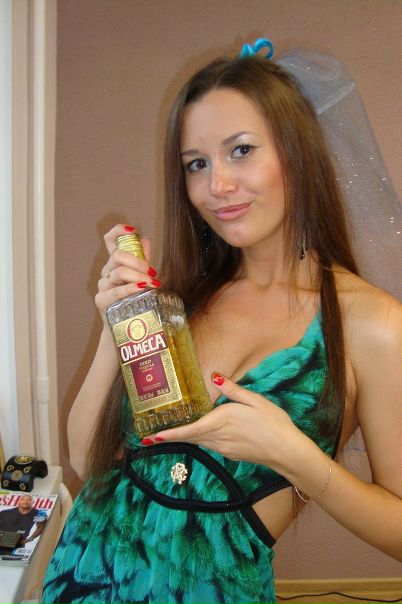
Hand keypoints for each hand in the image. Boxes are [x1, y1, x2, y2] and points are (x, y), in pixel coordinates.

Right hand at [95, 224, 159, 324]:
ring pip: (119, 272)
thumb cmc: (135, 301)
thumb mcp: (141, 278)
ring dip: (138, 276)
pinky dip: (130, 288)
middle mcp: (107, 271)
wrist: (127, 329)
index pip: (110, 241)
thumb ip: (143, 260)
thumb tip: (145, 239)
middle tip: (152, 272)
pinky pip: (116, 291)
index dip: (118, 231)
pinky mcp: (101, 300)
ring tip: (153, 284)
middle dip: (137, 261)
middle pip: (117, 255)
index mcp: (115, 263)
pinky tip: (141, 288)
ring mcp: (103, 286)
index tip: (132, 229)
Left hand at [146, 373, 301, 471]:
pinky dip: (201, 439)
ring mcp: (224, 449)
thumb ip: (232, 390)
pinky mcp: (230, 455)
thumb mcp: (255, 400)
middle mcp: (219, 437)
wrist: (287, 451)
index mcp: (222, 421)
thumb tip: (213, 376)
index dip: (170, 434)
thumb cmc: (273, 422)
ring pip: (199, 442)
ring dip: (186, 438)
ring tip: (170, 433)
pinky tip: (203, 433)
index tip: (152, 438)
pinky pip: (211, 445)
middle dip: (171, 437)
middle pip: (190, 438)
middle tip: (150, 438)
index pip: (190, 430)